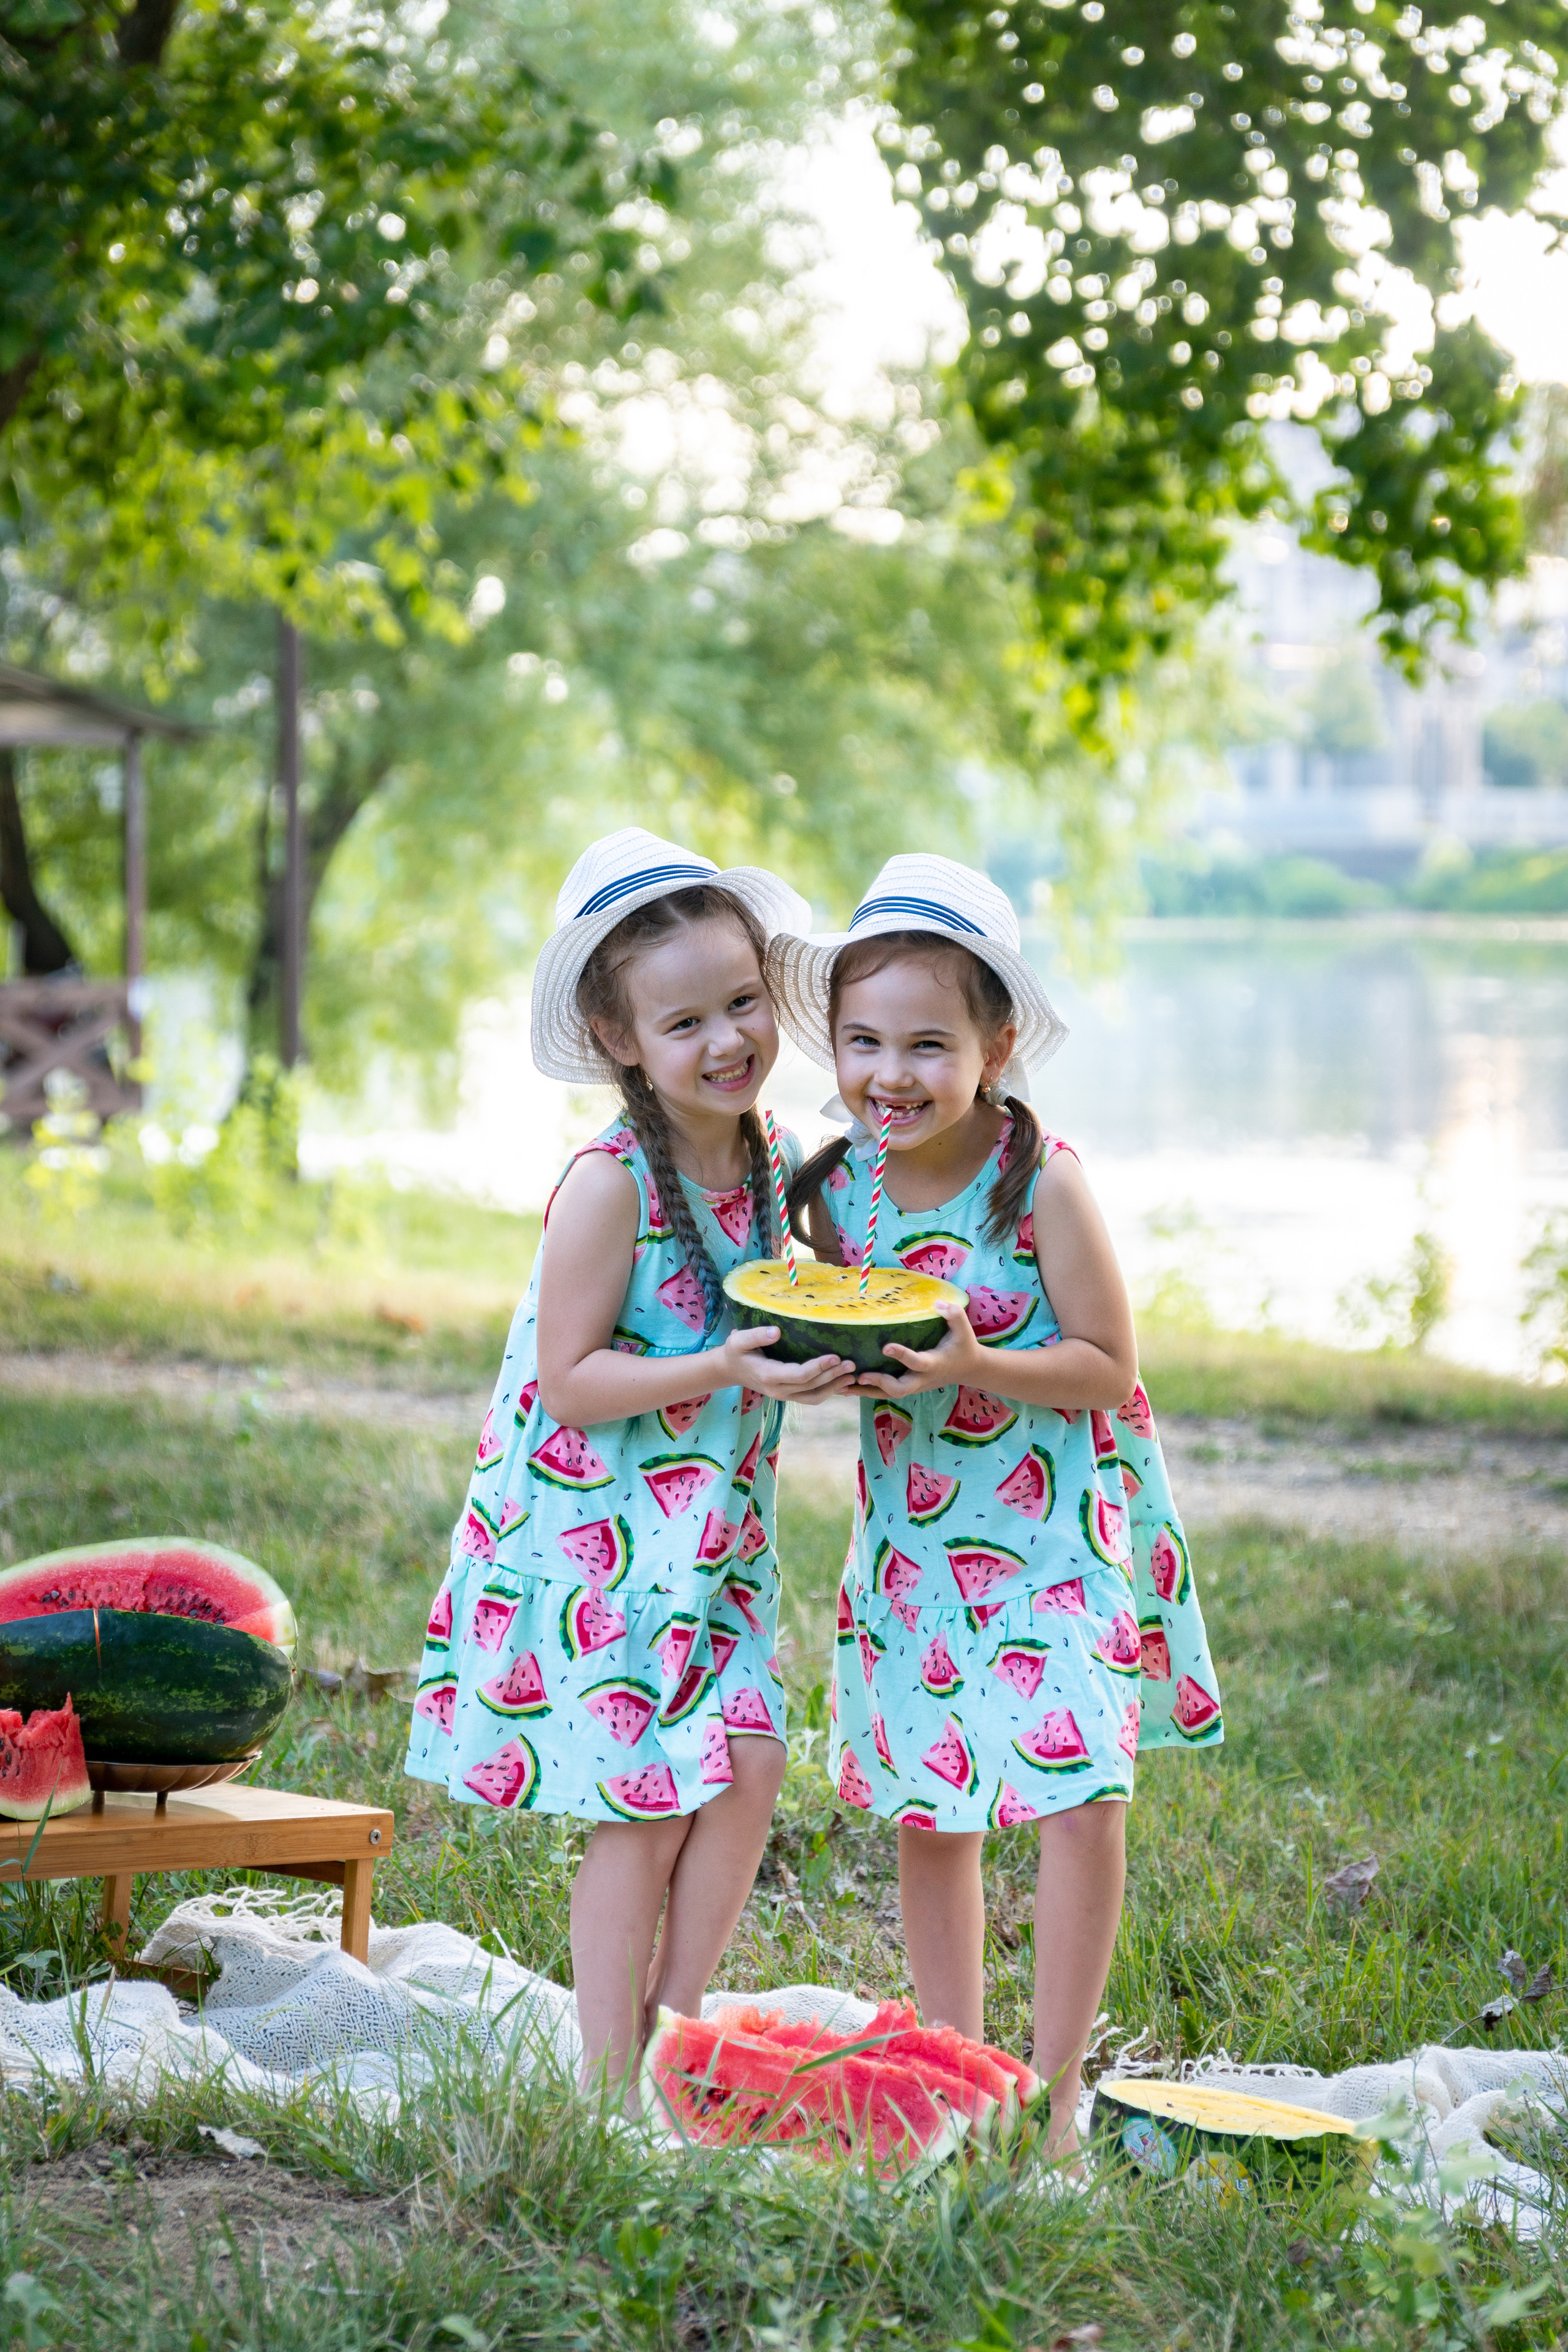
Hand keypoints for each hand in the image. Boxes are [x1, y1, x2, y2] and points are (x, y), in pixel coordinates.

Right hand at [714, 1324, 855, 1401]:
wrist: (730, 1370)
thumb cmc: (736, 1351)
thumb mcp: (739, 1340)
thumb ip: (756, 1336)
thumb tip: (776, 1331)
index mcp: (768, 1376)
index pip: (798, 1375)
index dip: (818, 1367)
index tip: (835, 1356)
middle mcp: (778, 1390)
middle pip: (810, 1387)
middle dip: (832, 1376)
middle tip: (852, 1364)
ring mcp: (784, 1396)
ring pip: (814, 1397)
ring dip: (834, 1387)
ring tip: (852, 1375)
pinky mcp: (789, 1396)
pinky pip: (811, 1398)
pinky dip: (828, 1392)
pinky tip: (842, 1384)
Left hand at [848, 1300, 988, 1397]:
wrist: (968, 1369)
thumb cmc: (963, 1345)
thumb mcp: (964, 1329)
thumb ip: (953, 1314)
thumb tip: (936, 1303)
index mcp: (933, 1364)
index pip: (916, 1362)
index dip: (902, 1356)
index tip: (886, 1347)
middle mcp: (921, 1379)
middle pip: (899, 1389)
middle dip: (879, 1383)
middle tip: (860, 1375)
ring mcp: (913, 1386)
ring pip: (887, 1395)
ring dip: (865, 1392)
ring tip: (841, 1386)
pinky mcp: (907, 1387)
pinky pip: (884, 1393)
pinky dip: (866, 1391)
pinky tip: (846, 1387)